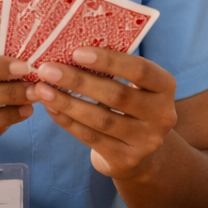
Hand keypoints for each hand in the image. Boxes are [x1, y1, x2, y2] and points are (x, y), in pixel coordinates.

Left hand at [29, 49, 177, 180]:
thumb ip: (115, 69)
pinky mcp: (126, 160)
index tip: (77, 52)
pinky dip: (68, 122)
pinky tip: (51, 109)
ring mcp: (145, 141)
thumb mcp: (135, 85)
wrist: (141, 153)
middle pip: (117, 95)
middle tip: (48, 70)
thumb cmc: (131, 106)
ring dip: (68, 103)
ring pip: (101, 120)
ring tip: (42, 89)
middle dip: (79, 81)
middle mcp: (162, 115)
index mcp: (165, 86)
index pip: (140, 69)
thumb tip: (70, 48)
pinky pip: (91, 138)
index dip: (109, 61)